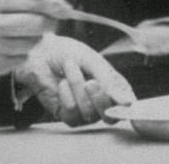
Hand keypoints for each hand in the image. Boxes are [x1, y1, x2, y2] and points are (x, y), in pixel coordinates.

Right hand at [0, 0, 70, 81]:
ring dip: (32, 39)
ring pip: (32, 44)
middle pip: (39, 24)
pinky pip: (19, 60)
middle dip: (48, 23)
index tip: (65, 7)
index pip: (33, 0)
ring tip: (17, 34)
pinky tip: (4, 47)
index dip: (54, 3)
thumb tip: (50, 1)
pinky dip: (18, 53)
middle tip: (45, 22)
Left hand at [13, 33, 134, 125]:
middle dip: (100, 100)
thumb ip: (108, 81)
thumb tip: (127, 102)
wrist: (41, 52)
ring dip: (78, 87)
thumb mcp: (92, 60)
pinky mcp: (67, 115)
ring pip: (89, 114)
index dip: (127, 107)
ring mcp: (84, 111)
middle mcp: (101, 103)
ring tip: (70, 67)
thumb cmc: (68, 53)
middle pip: (111, 117)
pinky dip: (66, 95)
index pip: (128, 106)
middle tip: (91, 82)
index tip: (122, 100)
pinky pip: (72, 114)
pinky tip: (62, 82)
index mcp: (113, 88)